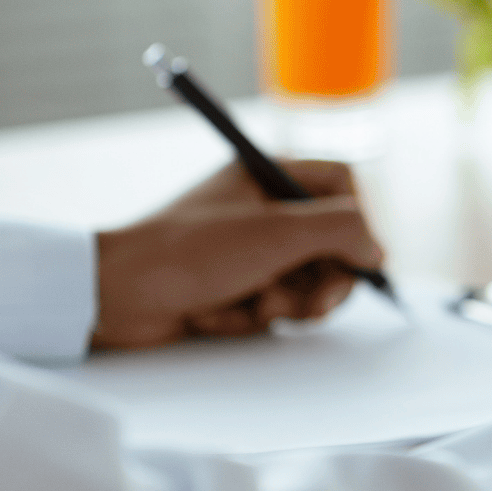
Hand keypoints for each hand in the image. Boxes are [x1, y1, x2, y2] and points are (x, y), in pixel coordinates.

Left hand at [91, 160, 384, 349]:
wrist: (114, 296)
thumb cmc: (188, 252)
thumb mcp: (280, 232)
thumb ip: (344, 230)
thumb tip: (377, 249)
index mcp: (269, 173)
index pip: (343, 186)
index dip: (357, 223)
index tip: (356, 254)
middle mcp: (263, 207)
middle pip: (333, 242)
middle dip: (323, 280)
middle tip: (313, 304)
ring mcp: (250, 248)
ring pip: (307, 280)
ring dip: (286, 303)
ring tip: (254, 307)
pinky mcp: (235, 285)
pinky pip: (274, 305)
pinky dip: (253, 316)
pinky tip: (221, 313)